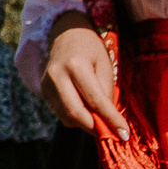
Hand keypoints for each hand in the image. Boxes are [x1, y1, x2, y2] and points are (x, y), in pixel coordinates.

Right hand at [40, 15, 129, 140]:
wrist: (66, 33)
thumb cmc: (91, 49)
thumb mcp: (105, 66)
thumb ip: (106, 93)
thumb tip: (108, 122)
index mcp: (75, 66)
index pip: (95, 101)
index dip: (111, 120)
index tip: (124, 135)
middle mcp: (56, 76)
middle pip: (75, 114)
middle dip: (95, 128)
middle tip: (112, 132)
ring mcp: (46, 84)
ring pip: (67, 117)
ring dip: (86, 123)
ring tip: (99, 115)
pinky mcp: (43, 91)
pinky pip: (61, 113)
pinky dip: (76, 116)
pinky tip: (85, 106)